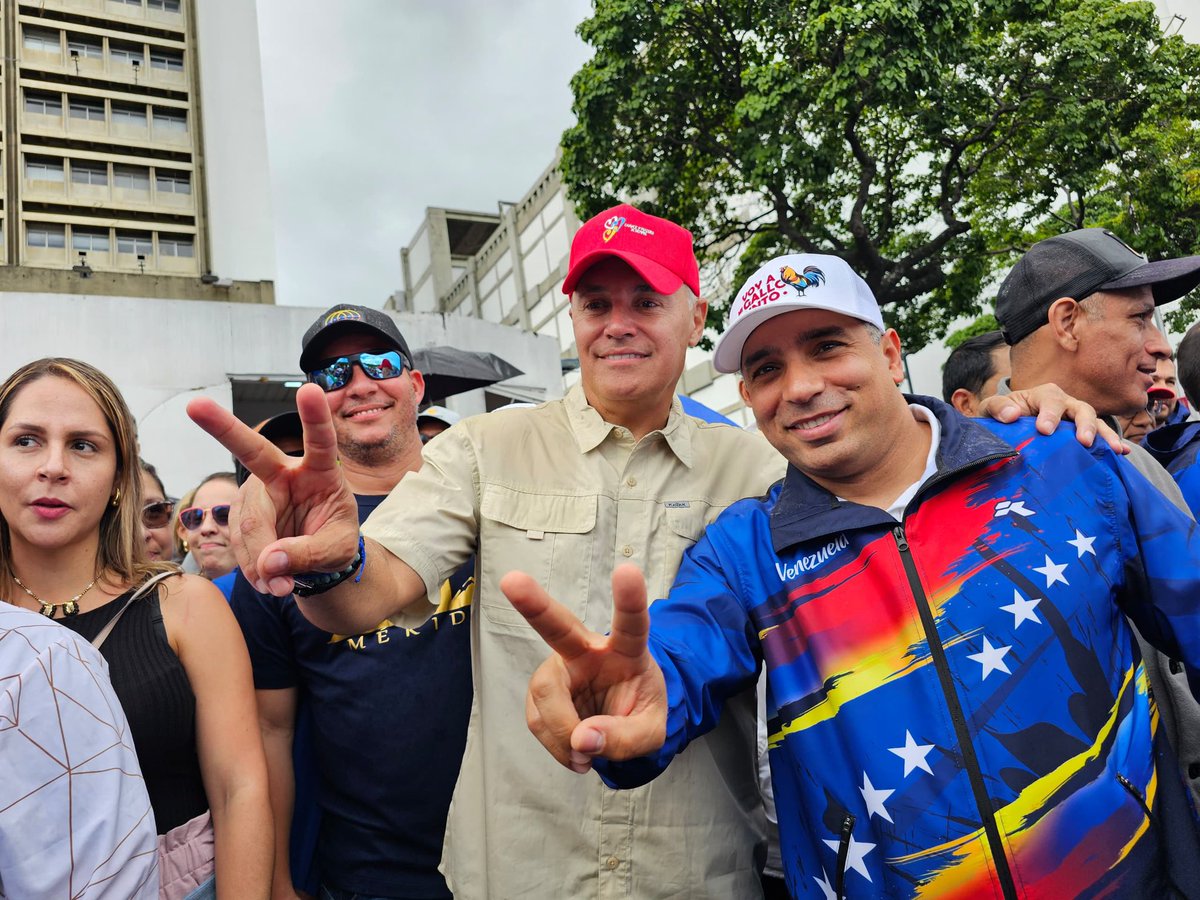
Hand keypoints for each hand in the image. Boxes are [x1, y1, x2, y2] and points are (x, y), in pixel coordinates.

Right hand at [187, 384, 360, 594]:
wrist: (318, 556)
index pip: (320, 441)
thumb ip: (309, 554)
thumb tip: (269, 564)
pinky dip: (253, 569)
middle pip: (253, 454)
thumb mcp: (337, 550)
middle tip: (194, 405)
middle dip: (222, 427)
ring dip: (259, 560)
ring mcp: (257, 491)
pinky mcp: (240, 514)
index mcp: (320, 471)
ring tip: (279, 587)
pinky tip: (268, 582)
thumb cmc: (334, 539)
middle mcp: (283, 472)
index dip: (315, 417)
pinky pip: (238, 542)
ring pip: (247, 521)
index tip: (311, 389)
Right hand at [500, 564, 667, 772]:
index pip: (630, 624)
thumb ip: (625, 738)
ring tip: (585, 758)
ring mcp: (560, 669)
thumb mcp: (650, 733)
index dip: (629, 599)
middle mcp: (587, 650)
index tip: (627, 570)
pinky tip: (574, 754)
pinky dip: (556, 745)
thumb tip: (581, 740)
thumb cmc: (639, 713)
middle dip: (534, 604)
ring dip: (561, 731)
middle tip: (512, 581)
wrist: (621, 725)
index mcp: (626, 650)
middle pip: (559, 626)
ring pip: (545, 693)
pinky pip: (537, 719)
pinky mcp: (542, 691)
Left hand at [978, 383, 1127, 454]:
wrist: (1007, 426)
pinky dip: (1111, 443)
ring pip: (1095, 422)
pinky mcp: (1081, 434)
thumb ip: (997, 407)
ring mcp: (1076, 419)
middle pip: (1081, 409)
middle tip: (1083, 441)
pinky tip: (1122, 454)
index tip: (1044, 430)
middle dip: (1084, 424)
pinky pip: (1100, 436)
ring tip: (1114, 449)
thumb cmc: (1001, 416)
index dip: (1050, 414)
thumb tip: (1010, 414)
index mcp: (1043, 395)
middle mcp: (1064, 404)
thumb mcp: (991, 409)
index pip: (1050, 400)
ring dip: (1104, 434)